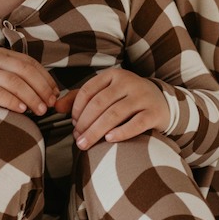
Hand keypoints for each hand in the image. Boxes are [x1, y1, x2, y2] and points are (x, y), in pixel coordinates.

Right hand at [0, 51, 59, 115]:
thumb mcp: (3, 76)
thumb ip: (23, 80)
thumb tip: (50, 94)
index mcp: (3, 54)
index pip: (30, 63)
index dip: (46, 79)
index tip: (55, 94)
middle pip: (24, 70)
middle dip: (41, 88)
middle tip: (49, 104)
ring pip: (12, 81)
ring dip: (30, 96)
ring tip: (39, 109)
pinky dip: (12, 101)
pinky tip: (21, 110)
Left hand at [56, 69, 170, 148]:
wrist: (162, 102)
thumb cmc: (126, 99)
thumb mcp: (105, 93)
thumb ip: (80, 99)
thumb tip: (56, 106)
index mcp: (113, 75)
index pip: (88, 91)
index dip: (76, 109)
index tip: (72, 124)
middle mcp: (128, 82)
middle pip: (99, 104)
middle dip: (84, 123)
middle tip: (76, 138)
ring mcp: (142, 97)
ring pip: (115, 114)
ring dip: (96, 131)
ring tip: (84, 143)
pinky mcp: (154, 112)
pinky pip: (136, 123)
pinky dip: (121, 132)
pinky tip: (109, 140)